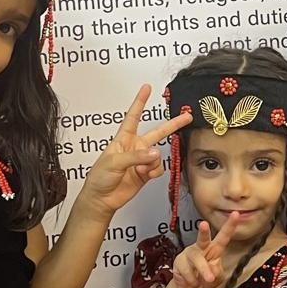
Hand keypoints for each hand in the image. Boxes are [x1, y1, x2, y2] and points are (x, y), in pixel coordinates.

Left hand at [80, 86, 190, 217]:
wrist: (101, 199)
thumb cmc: (99, 178)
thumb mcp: (114, 162)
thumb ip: (136, 156)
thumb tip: (155, 154)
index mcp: (123, 139)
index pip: (133, 116)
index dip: (140, 101)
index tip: (146, 88)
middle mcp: (134, 147)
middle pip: (157, 132)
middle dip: (172, 125)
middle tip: (186, 116)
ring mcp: (141, 160)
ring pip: (158, 155)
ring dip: (151, 162)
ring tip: (140, 170)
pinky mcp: (146, 173)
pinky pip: (158, 169)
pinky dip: (152, 172)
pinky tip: (143, 175)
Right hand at [171, 215, 240, 287]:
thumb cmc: (206, 280)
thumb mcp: (218, 278)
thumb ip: (217, 272)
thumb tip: (211, 270)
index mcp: (214, 249)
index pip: (223, 236)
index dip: (230, 226)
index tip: (236, 214)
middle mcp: (201, 248)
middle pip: (203, 238)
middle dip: (203, 231)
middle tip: (203, 224)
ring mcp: (189, 253)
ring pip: (196, 259)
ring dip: (202, 271)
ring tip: (207, 281)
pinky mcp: (179, 261)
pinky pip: (187, 271)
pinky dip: (192, 281)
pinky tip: (194, 284)